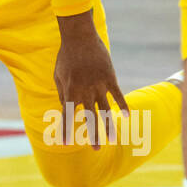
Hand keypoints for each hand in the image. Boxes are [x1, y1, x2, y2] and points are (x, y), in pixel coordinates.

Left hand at [53, 21, 127, 146]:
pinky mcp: (110, 78)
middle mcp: (85, 91)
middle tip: (97, 150)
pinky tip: (128, 116)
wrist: (79, 37)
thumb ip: (61, 92)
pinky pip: (118, 95)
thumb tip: (65, 107)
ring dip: (109, 126)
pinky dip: (123, 105)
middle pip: (90, 117)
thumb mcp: (58, 75)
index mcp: (69, 91)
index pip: (67, 115)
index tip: (65, 143)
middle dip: (93, 135)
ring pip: (106, 110)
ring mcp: (98, 85)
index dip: (66, 129)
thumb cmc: (65, 56)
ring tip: (113, 140)